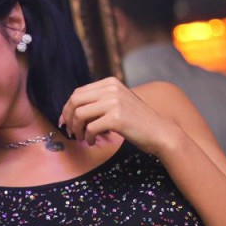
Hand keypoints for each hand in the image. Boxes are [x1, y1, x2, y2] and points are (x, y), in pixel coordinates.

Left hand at [59, 77, 183, 155]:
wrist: (160, 132)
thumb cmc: (137, 122)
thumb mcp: (118, 103)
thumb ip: (99, 102)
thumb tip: (70, 112)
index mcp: (110, 83)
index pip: (78, 92)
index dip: (67, 108)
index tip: (65, 122)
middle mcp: (111, 89)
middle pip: (75, 101)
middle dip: (68, 118)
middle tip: (71, 132)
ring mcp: (114, 102)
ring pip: (80, 114)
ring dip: (77, 129)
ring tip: (82, 138)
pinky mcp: (116, 118)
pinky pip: (90, 128)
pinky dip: (88, 138)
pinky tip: (92, 142)